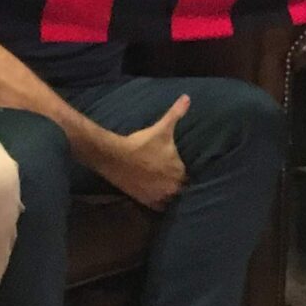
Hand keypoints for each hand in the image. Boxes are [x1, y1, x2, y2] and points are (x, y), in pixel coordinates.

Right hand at [97, 95, 188, 209]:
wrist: (115, 157)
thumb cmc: (141, 143)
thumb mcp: (162, 128)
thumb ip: (176, 113)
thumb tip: (187, 97)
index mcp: (179, 170)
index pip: (189, 176)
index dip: (185, 173)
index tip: (180, 169)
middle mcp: (172, 186)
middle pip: (181, 189)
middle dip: (178, 184)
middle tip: (173, 178)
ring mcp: (159, 196)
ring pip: (171, 199)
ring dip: (170, 195)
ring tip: (165, 188)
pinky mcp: (146, 201)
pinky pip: (159, 207)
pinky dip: (160, 203)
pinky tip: (156, 196)